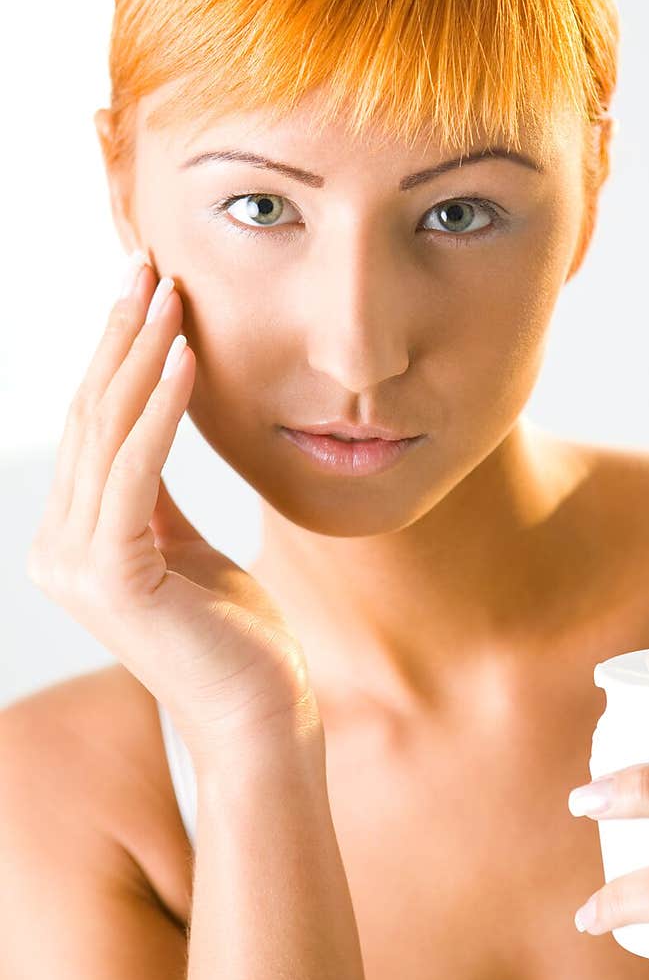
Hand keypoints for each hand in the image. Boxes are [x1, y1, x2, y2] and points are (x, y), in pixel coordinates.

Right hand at [27, 251, 321, 775]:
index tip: (145, 287)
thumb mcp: (182, 546)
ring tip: (169, 291)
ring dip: (141, 354)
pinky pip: (138, 470)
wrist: (260, 716)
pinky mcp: (114, 577)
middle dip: (119, 334)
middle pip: (90, 417)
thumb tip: (146, 425)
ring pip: (107, 433)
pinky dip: (163, 408)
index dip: (116, 351)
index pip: (92, 425)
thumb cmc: (234, 635)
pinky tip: (188, 357)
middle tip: (148, 263)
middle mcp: (58, 548)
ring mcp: (77, 566)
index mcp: (72, 539)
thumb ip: (151, 493)